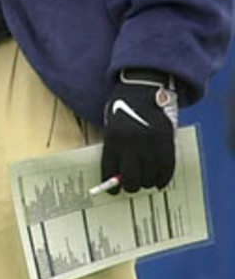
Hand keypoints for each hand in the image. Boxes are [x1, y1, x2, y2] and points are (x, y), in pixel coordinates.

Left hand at [101, 68, 177, 192]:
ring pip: (150, 177)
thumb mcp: (111, 123)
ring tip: (144, 182)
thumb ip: (113, 146)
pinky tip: (158, 181)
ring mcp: (152, 144)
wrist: (143, 88)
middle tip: (130, 185)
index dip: (110, 183)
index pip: (110, 169)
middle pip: (131, 178)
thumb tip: (117, 173)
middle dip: (130, 185)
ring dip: (146, 183)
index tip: (112, 191)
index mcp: (114, 137)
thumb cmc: (122, 105)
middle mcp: (132, 143)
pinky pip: (167, 168)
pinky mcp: (168, 142)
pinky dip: (163, 178)